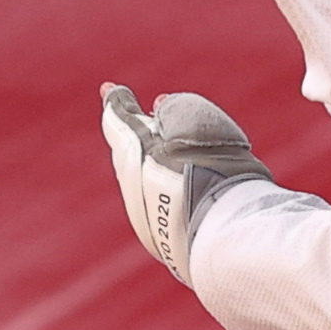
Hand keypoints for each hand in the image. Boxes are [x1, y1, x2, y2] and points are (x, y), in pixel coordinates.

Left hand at [101, 83, 274, 284]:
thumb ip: (177, 108)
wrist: (221, 234)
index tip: (109, 89)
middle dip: (135, 130)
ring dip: (153, 159)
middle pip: (128, 150)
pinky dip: (164, 186)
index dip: (116, 102)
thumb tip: (161, 109)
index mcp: (135, 151)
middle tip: (145, 111)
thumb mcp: (198, 122)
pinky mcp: (163, 240)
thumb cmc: (213, 170)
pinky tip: (184, 183)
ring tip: (173, 145)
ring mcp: (146, 217)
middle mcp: (133, 185)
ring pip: (142, 179)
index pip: (118, 119)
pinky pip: (157, 203)